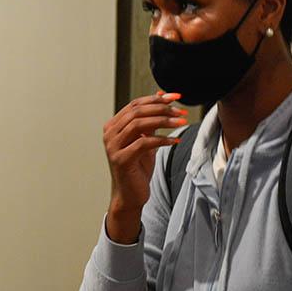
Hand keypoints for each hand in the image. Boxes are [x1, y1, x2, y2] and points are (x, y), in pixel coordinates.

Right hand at [103, 91, 186, 242]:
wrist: (130, 195)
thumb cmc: (137, 167)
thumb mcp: (146, 139)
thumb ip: (151, 119)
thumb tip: (161, 95)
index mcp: (113, 126)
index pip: (135, 105)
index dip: (156, 99)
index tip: (176, 97)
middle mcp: (110, 134)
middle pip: (137, 112)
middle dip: (162, 109)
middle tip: (181, 111)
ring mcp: (113, 147)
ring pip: (139, 124)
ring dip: (163, 121)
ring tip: (181, 123)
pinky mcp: (121, 160)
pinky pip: (143, 143)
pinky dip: (161, 140)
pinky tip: (175, 141)